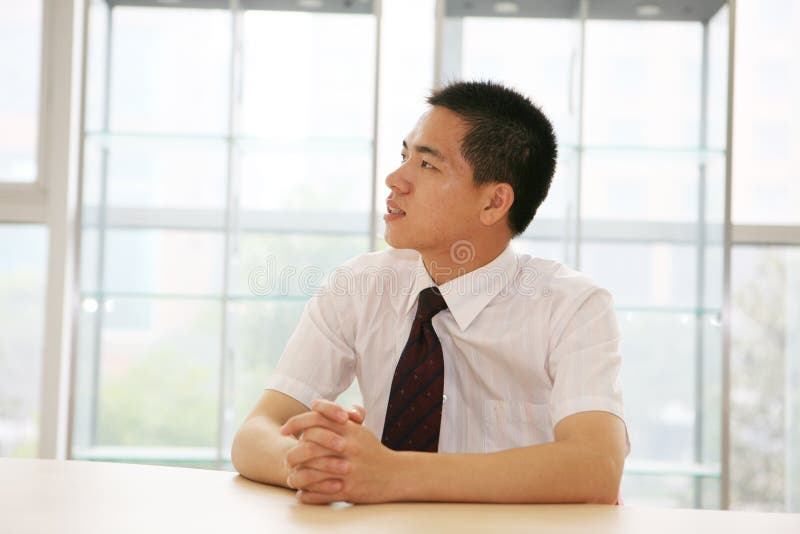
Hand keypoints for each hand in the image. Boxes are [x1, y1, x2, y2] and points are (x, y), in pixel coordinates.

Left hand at [281, 400, 399, 503]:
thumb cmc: (372, 451)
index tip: (283, 430)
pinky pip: (319, 493)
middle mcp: (347, 447)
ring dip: (296, 476)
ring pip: (310, 472)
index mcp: (349, 430)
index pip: (316, 419)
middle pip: (309, 445)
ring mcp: (348, 469)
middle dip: (293, 452)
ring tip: (291, 477)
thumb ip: (337, 417)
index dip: (296, 422)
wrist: (396, 475)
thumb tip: (314, 405)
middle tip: (287, 458)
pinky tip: (302, 493)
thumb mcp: (358, 430)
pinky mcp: (348, 489)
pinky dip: (307, 494)